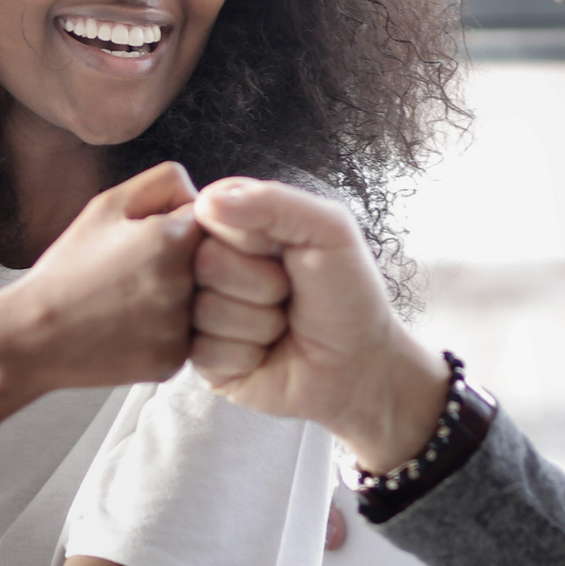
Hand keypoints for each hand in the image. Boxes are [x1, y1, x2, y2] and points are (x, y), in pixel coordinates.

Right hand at [0, 161, 205, 394]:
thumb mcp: (108, 205)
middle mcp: (186, 284)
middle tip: (137, 273)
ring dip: (177, 298)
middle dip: (182, 263)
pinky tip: (130, 327)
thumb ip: (164, 182)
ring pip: (201, 301)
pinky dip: (165, 331)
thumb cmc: (69, 267)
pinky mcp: (174, 361)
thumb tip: (203, 195)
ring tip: (130, 300)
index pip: (210, 221)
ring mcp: (182, 328)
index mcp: (174, 239)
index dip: (176, 227)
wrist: (34, 334)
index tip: (145, 242)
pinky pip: (187, 337)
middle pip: (211, 263)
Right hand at [187, 178, 448, 471]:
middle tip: (289, 293)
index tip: (285, 250)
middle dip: (260, 283)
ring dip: (258, 322)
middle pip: (204, 262)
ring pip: (205, 310)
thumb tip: (208, 202)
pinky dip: (246, 355)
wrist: (360, 363)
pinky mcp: (204, 358)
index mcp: (238, 225)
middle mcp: (214, 265)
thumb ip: (274, 202)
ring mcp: (205, 312)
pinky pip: (205, 352)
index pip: (210, 213)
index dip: (251, 238)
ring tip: (283, 324)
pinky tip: (266, 354)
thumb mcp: (329, 230)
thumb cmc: (348, 292)